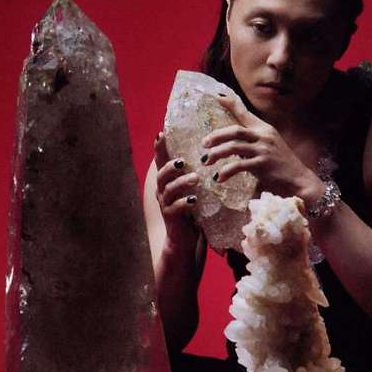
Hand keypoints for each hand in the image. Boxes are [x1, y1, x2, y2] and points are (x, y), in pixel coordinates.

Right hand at [154, 132, 201, 251]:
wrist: (185, 238)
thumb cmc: (192, 209)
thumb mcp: (193, 188)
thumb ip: (195, 172)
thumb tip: (212, 151)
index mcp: (167, 180)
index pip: (161, 160)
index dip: (160, 147)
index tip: (161, 132)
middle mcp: (162, 190)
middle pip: (161, 174)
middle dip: (170, 165)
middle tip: (183, 161)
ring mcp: (165, 204)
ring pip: (168, 189)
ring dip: (181, 182)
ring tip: (195, 178)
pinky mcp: (171, 217)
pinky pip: (175, 208)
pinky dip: (184, 202)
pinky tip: (194, 200)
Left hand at [201, 95, 322, 200]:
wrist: (299, 180)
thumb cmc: (281, 165)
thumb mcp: (269, 147)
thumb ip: (253, 141)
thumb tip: (232, 143)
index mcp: (264, 129)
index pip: (245, 113)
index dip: (231, 104)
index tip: (217, 97)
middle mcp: (264, 136)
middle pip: (234, 130)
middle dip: (216, 136)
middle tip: (204, 144)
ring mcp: (263, 150)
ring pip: (233, 147)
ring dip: (217, 154)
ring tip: (207, 161)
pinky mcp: (262, 165)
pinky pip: (238, 166)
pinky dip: (226, 172)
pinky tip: (219, 178)